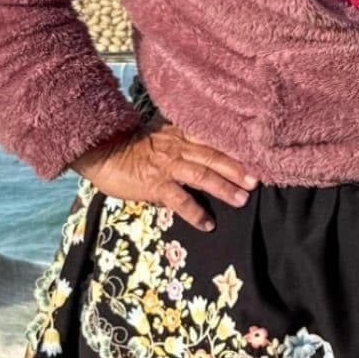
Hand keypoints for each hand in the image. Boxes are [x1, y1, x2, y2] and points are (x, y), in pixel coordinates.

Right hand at [72, 120, 256, 231]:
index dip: (235, 147)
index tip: (256, 154)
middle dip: (238, 169)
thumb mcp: (159, 133)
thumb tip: (203, 149)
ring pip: (203, 175)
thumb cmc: (129, 144)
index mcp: (180, 133)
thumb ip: (181, 139)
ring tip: (242, 200)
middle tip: (257, 180)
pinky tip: (207, 224)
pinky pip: (180, 200)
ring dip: (224, 188)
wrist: (100, 151)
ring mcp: (167, 165)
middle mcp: (178, 146)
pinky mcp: (155, 184)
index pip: (213, 138)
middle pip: (214, 156)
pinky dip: (195, 213)